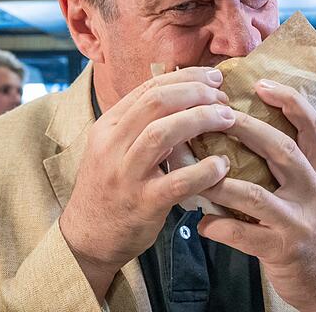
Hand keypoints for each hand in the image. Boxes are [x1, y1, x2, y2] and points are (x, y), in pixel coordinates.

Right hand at [59, 67, 233, 300]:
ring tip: (228, 120)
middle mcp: (112, 145)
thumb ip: (142, 123)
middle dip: (196, 93)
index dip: (186, 78)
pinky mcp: (143, 203)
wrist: (88, 237)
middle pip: (156, 102)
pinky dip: (204, 170)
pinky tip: (222, 165)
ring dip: (201, 120)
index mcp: (108, 126)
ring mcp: (126, 174)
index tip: (213, 80)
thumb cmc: (112, 188)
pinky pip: (177, 182)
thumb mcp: (116, 148)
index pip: (149, 88)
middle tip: (223, 99)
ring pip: (162, 133)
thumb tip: (185, 93)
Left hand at [198, 80, 315, 311]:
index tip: (261, 83)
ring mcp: (302, 222)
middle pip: (282, 149)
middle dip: (245, 128)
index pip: (314, 128)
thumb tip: (250, 132)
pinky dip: (218, 227)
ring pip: (255, 193)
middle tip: (214, 115)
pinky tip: (200, 222)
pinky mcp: (285, 250)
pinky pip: (244, 235)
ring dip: (218, 181)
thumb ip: (295, 166)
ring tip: (192, 172)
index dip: (290, 102)